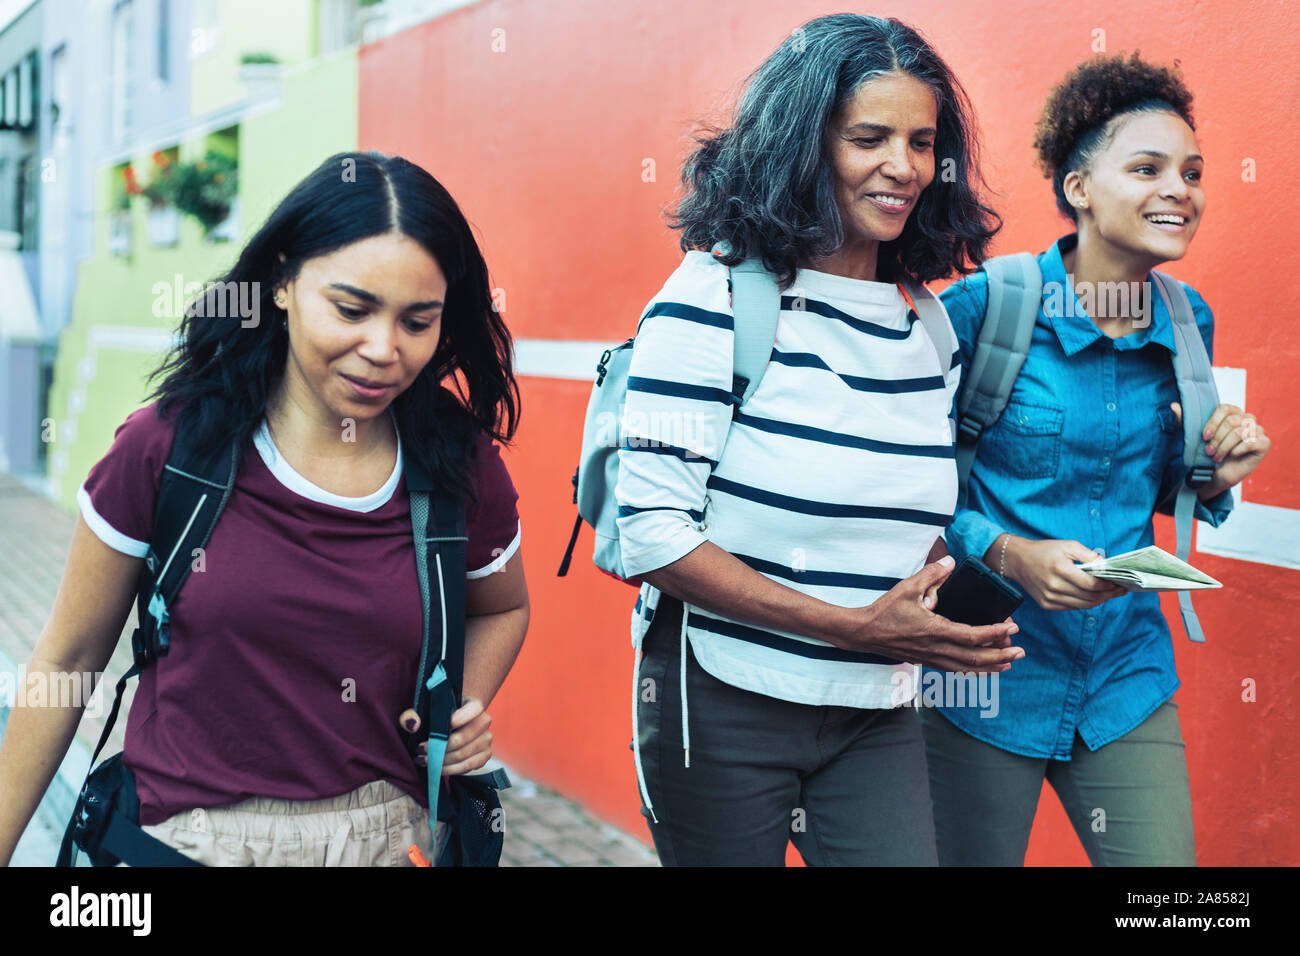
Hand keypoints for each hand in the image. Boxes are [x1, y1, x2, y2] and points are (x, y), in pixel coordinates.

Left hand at [402, 697, 493, 775]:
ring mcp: (486, 740)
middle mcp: (485, 721)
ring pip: (462, 755)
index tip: (433, 730)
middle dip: (437, 748)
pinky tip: (435, 768)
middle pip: (461, 739)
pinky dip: (449, 770)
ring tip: (424, 760)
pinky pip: (467, 767)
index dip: (455, 720)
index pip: (472, 710)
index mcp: (475, 705)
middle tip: (420, 750)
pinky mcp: (484, 756)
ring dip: (440, 761)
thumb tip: (413, 725)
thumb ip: (412, 714)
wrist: (455, 725)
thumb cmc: (439, 716)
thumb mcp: (424, 710)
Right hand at [845, 556, 1024, 672]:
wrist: (864, 633)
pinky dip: (973, 669)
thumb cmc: (885, 611)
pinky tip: (982, 667)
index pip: (973, 636)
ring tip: (1008, 662)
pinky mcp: (926, 661)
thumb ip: (931, 574)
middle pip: (976, 658)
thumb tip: (951, 563)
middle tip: (1020, 651)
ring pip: (967, 668)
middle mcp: (936, 649)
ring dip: (991, 666)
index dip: (995, 633)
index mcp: (935, 630)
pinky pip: (955, 669)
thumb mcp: (907, 587)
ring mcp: (932, 658)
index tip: (1012, 628)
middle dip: (1001, 655)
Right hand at [1002, 536, 1123, 610]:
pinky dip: (1085, 603)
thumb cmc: (1044, 550)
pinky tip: (1093, 596)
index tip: (1118, 582)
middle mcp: (1053, 586)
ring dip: (1099, 601)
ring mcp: (1049, 598)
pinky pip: (1072, 607)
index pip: (1090, 584)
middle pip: (1089, 597)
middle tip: (1120, 589)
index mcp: (1059, 569)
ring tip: (1110, 594)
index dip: (1107, 586)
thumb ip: (1088, 555)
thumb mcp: (1067, 545)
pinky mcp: (1046, 604)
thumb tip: (1106, 565)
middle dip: (1108, 594)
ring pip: (1082, 605)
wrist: (1017, 560)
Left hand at [1171, 402, 1270, 494]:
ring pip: (1240, 432)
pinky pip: (1251, 442)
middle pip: (1232, 421)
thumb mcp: (1192, 436)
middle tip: (1209, 451)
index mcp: (1233, 413)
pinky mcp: (1264, 443)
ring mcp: (1258, 430)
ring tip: (1216, 456)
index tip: (1204, 437)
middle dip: (1217, 439)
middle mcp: (1247, 419)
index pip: (1225, 408)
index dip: (1213, 422)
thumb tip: (1173, 406)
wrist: (1214, 475)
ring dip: (1224, 447)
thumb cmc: (1206, 454)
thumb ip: (1184, 420)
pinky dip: (1237, 451)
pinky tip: (1231, 456)